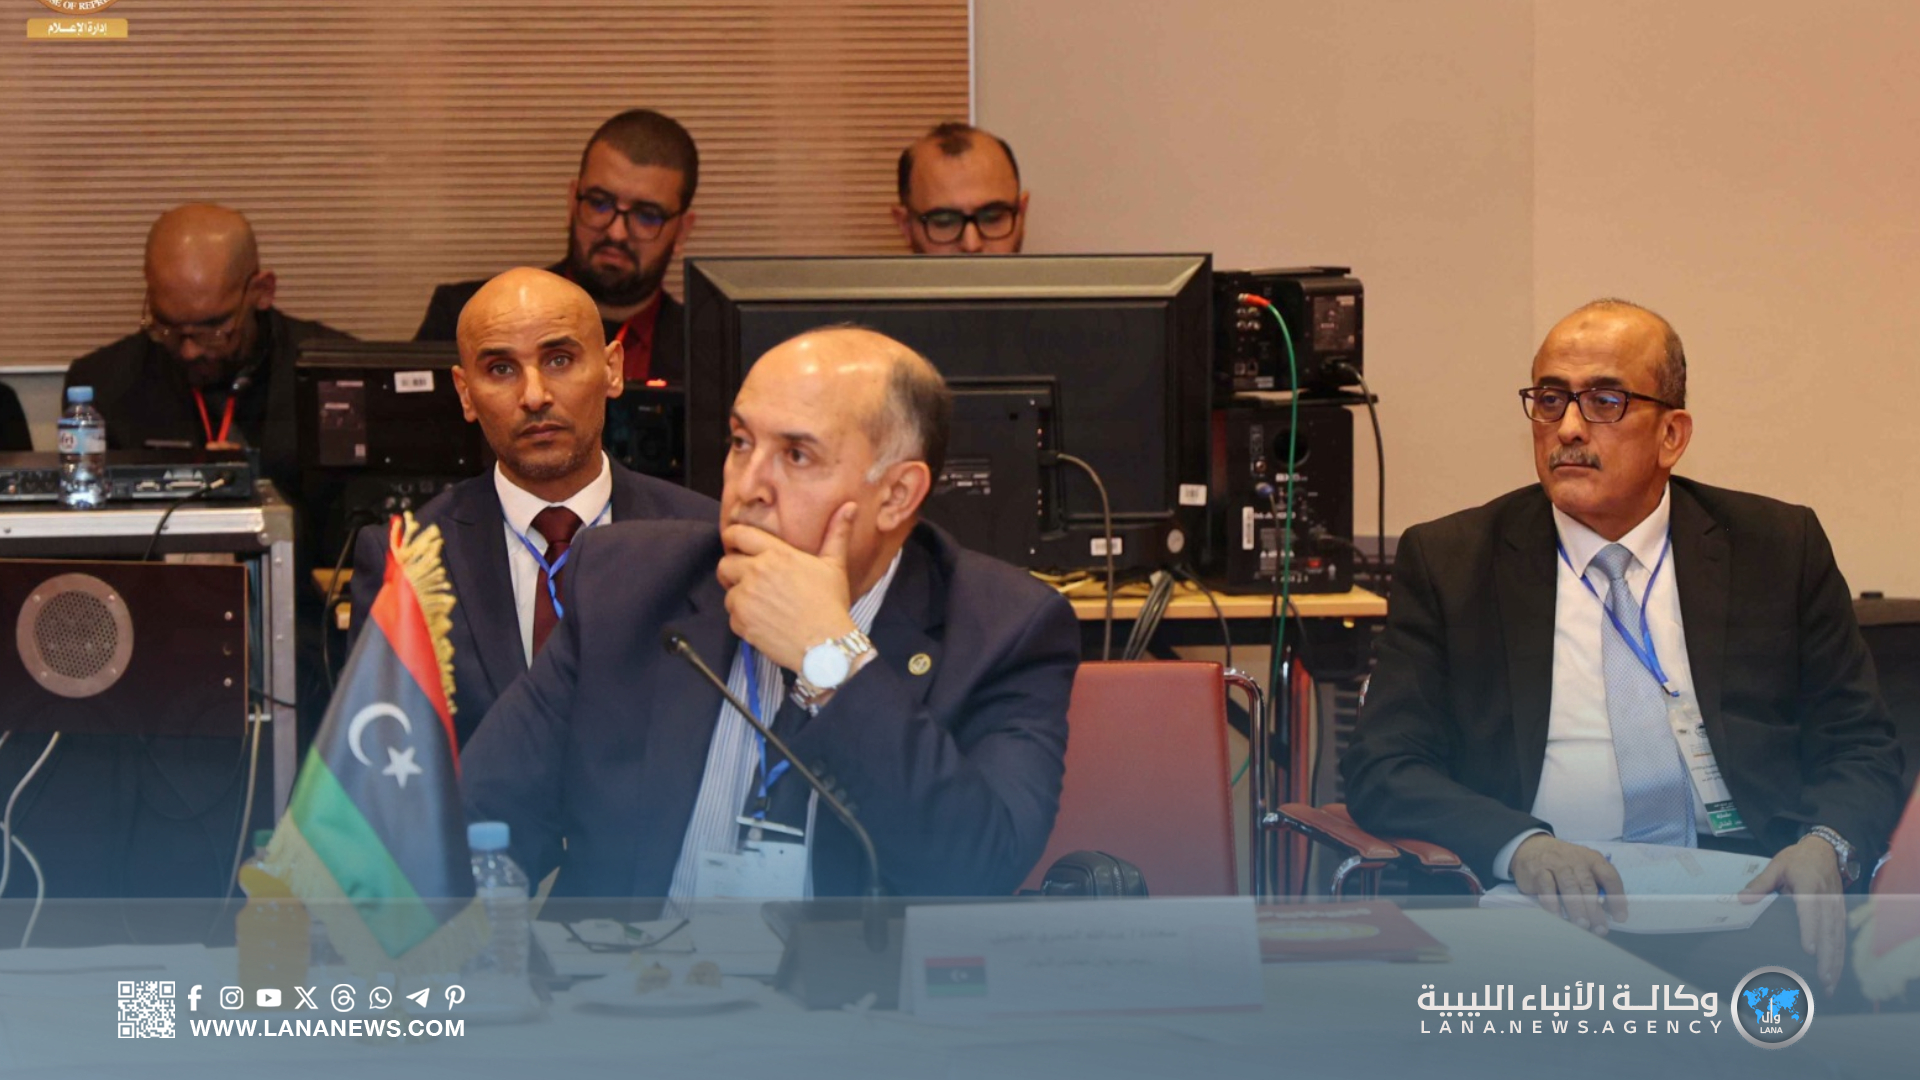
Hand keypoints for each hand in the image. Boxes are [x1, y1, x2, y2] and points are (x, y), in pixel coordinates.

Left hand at [717, 503, 857, 671]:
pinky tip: (764, 623)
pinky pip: (732, 618)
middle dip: (732, 571)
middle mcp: (756, 572)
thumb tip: (849, 506)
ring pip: (728, 593)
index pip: (739, 535)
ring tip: (760, 605)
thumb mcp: (834, 565)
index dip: (731, 537)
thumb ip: (836, 534)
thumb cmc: (831, 604)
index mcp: (776, 554)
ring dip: (739, 598)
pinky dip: (744, 621)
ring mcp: (745, 599)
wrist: (825, 644)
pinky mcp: (741, 623)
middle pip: (724, 564)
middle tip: (747, 579)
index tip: (733, 543)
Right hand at [1511, 835, 1627, 934]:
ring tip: (1582, 925)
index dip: (1617, 898)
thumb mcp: (1583, 867)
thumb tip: (1609, 911)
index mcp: (1592, 859)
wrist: (1532, 847)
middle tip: (1599, 929)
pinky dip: (1553, 904)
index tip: (1620, 917)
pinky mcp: (1538, 871)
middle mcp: (1576, 860)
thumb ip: (1596, 884)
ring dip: (1577, 908)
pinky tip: (1558, 916)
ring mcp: (1556, 864)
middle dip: (1595, 910)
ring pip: (1569, 887)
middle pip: (1589, 886)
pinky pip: (1547, 888)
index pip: (1609, 877)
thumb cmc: (1564, 863)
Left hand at [1740, 835, 1846, 991]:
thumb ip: (1760, 883)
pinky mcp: (1840, 913)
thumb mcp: (1776, 865)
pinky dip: (1840, 956)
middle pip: (1828, 931)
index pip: (1811, 911)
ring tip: (1830, 984)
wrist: (1825, 849)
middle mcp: (1827, 899)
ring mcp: (1836, 908)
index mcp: (1810, 886)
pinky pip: (1841, 937)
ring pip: (1838, 938)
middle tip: (1822, 979)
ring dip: (1835, 962)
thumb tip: (1742, 899)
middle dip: (1827, 957)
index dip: (1810, 931)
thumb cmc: (1797, 859)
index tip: (1808, 950)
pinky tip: (1835, 973)